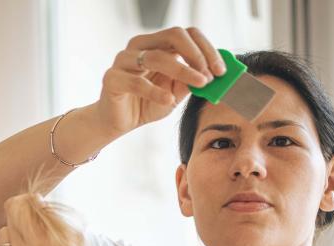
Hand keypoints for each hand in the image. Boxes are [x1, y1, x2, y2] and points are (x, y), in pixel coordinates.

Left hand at [0, 194, 107, 245]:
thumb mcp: (78, 240)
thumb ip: (55, 218)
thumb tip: (38, 202)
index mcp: (39, 241)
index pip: (16, 207)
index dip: (26, 201)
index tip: (36, 203)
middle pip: (9, 221)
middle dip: (22, 217)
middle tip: (37, 221)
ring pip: (5, 241)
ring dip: (17, 237)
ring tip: (36, 245)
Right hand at [90, 26, 224, 137]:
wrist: (119, 122)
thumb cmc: (147, 102)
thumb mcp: (176, 91)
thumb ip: (193, 81)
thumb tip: (217, 75)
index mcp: (157, 44)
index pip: (186, 34)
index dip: (207, 49)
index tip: (221, 70)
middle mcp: (140, 46)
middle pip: (174, 35)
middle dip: (197, 55)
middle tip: (211, 76)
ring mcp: (124, 60)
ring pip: (157, 57)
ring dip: (184, 71)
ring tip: (200, 85)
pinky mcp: (112, 79)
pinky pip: (137, 82)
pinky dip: (156, 92)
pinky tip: (169, 100)